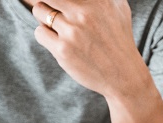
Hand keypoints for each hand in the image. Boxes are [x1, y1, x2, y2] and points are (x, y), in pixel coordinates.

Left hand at [31, 0, 146, 97]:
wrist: (123, 75)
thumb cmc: (120, 40)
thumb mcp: (119, 8)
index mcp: (98, 0)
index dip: (58, 0)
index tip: (62, 7)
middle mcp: (84, 13)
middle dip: (48, 2)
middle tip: (55, 12)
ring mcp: (73, 31)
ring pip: (39, 11)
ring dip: (44, 18)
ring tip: (57, 27)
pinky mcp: (63, 50)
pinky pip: (39, 33)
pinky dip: (45, 35)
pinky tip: (58, 41)